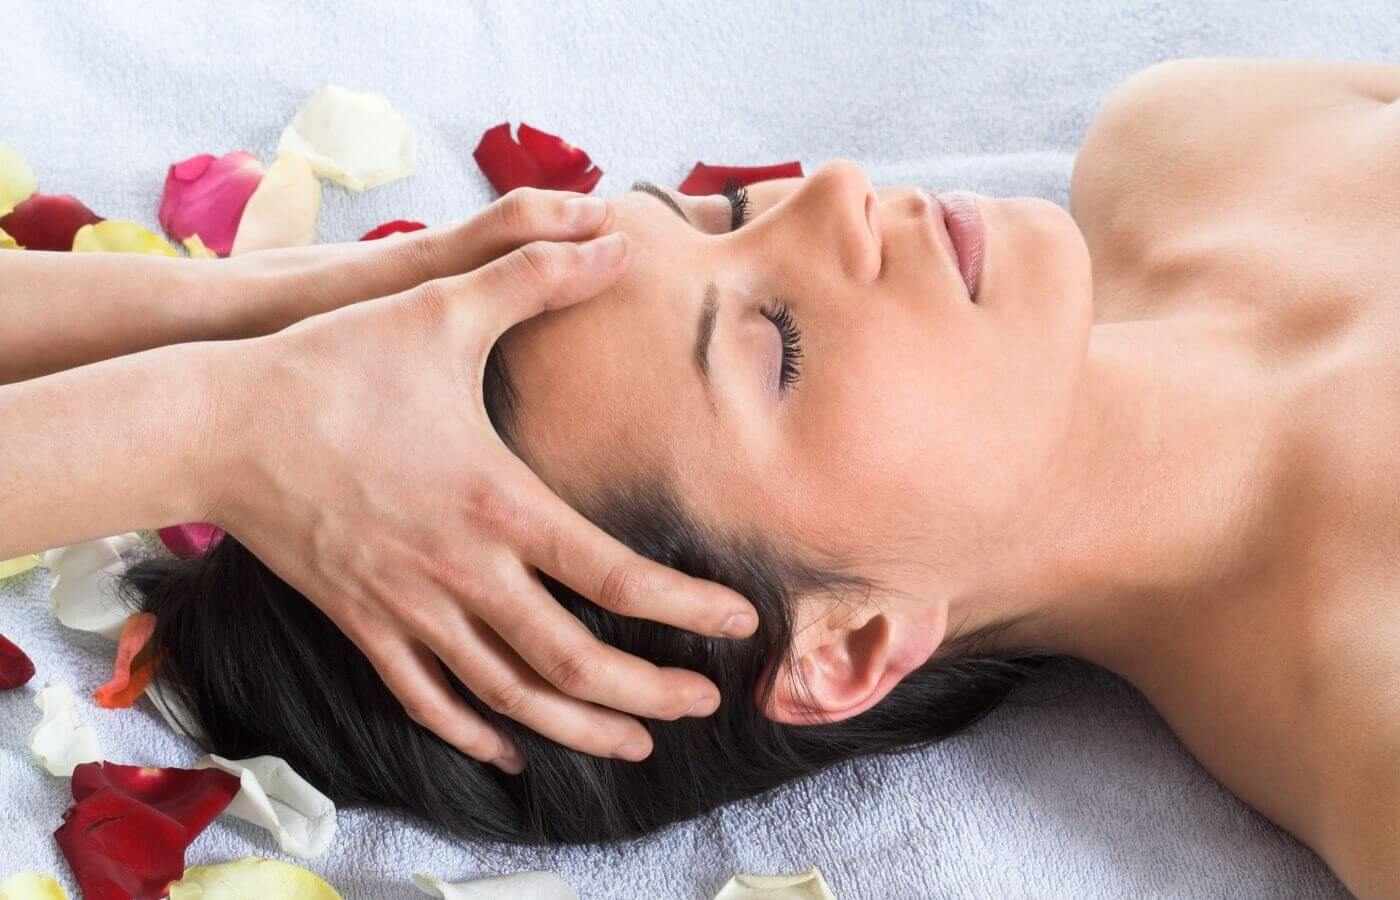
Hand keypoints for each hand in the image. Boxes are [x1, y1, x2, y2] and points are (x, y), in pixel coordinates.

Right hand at [201, 190, 758, 772]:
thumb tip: (616, 237)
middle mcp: (461, 570)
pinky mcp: (361, 622)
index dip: (687, 608)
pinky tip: (508, 748)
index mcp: (498, 502)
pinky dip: (473, 732)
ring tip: (636, 743)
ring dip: (578, 729)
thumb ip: (535, 277)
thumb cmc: (336, 361)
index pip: (615, 577)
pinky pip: (424, 699)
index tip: (740, 623)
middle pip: (572, 661)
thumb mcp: (443, 308)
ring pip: (507, 697)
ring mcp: (407, 607)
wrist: (219, 420)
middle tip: (706, 706)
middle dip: (648, 694)